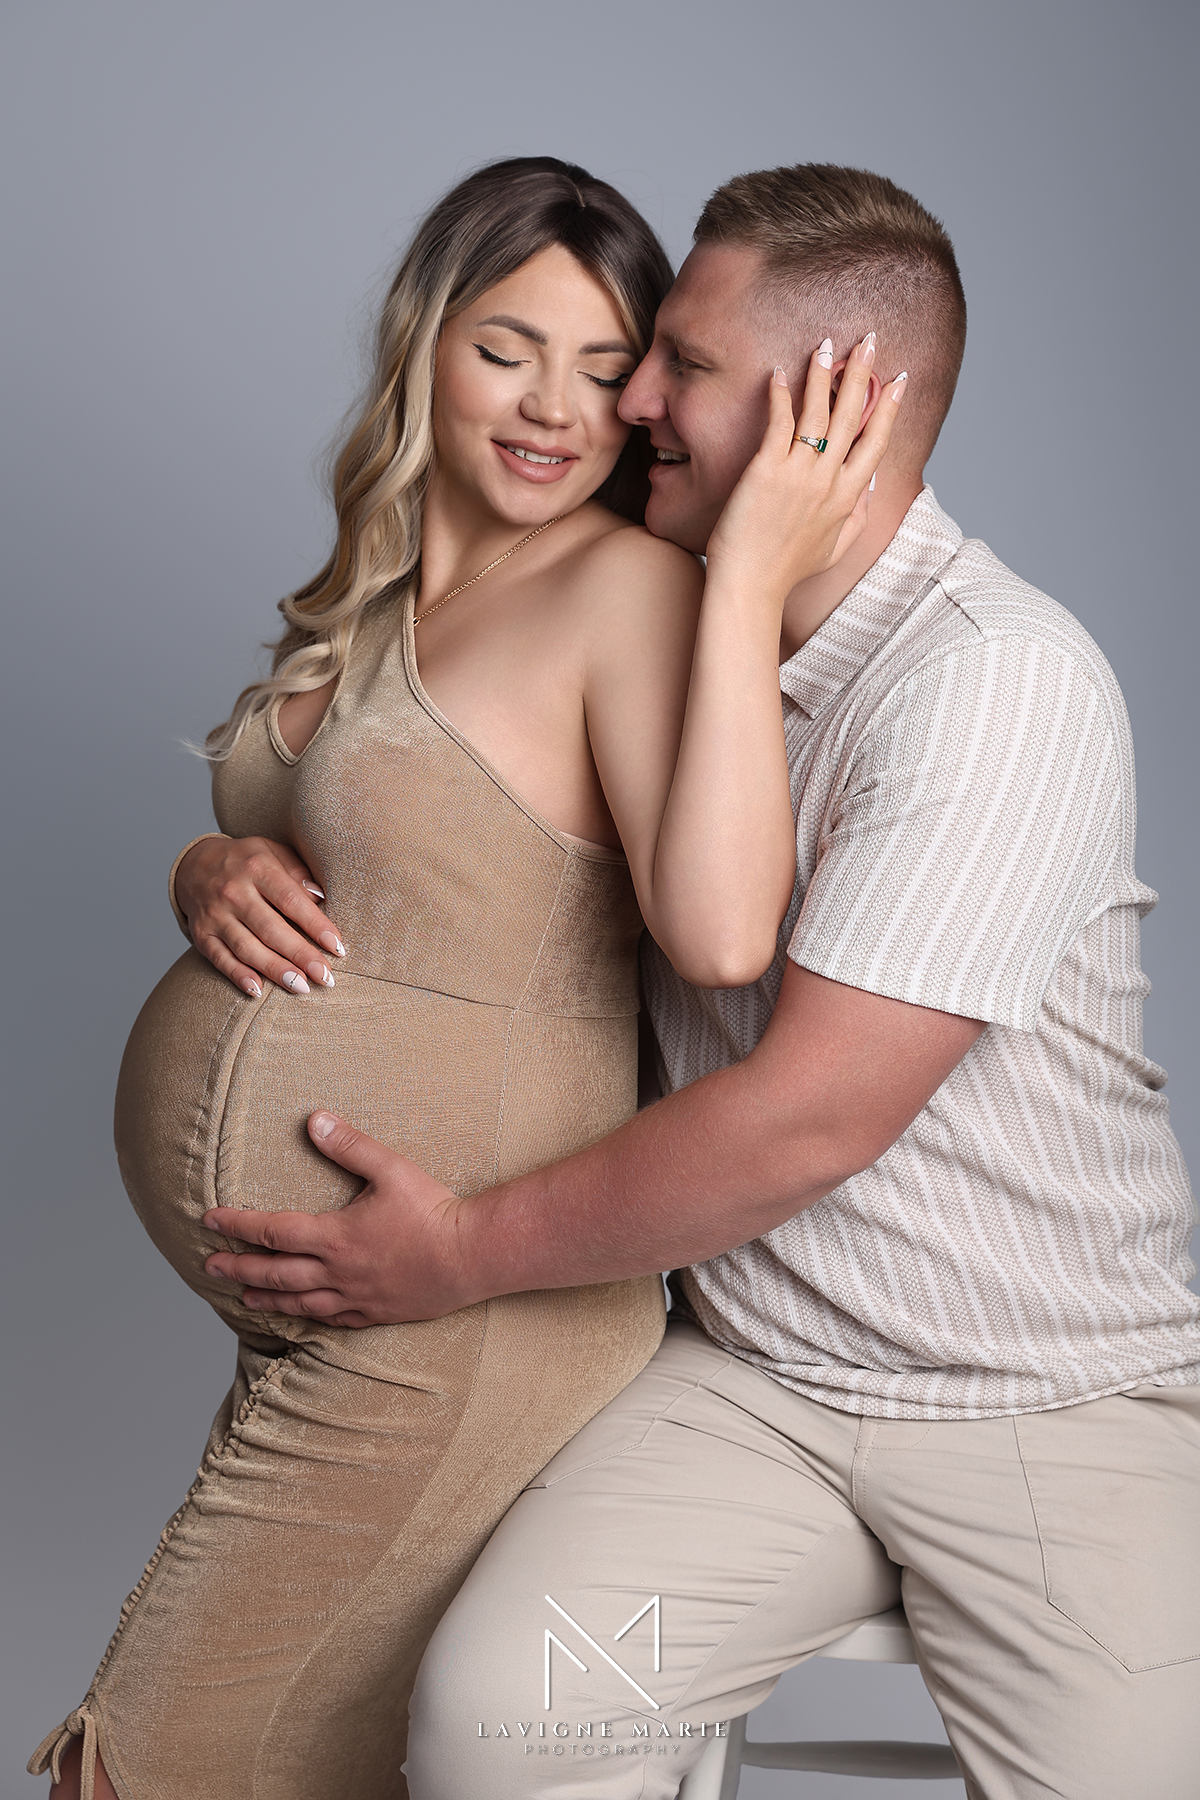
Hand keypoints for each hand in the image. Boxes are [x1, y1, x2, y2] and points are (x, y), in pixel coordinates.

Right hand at [176, 835, 346, 997]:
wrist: (195, 865)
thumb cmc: (247, 862)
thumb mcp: (273, 852)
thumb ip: (298, 872)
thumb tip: (322, 897)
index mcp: (257, 868)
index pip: (291, 900)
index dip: (315, 925)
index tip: (337, 947)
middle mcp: (233, 892)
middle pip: (271, 929)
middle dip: (300, 955)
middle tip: (325, 976)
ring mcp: (215, 915)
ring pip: (247, 948)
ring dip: (275, 970)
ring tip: (302, 987)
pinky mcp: (202, 934)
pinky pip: (220, 959)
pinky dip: (238, 976)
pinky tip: (258, 991)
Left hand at [202, 1111, 468, 1324]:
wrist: (470, 1256)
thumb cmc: (432, 1210)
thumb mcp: (391, 1168)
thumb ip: (350, 1145)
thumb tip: (314, 1120)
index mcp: (335, 1235)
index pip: (272, 1231)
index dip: (236, 1225)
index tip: (209, 1220)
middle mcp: (337, 1271)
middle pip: (274, 1272)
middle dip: (237, 1266)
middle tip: (209, 1265)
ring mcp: (354, 1296)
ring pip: (297, 1302)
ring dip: (265, 1297)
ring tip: (242, 1294)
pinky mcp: (374, 1312)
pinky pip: (330, 1319)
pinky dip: (305, 1316)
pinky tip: (298, 1314)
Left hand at [704, 333, 906, 603]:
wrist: (751, 586)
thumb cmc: (787, 571)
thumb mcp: (835, 547)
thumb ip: (858, 514)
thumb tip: (870, 484)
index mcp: (848, 497)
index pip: (876, 441)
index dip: (889, 407)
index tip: (900, 379)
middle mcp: (829, 480)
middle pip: (851, 416)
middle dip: (862, 374)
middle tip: (869, 341)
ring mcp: (799, 474)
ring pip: (817, 413)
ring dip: (823, 375)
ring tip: (827, 345)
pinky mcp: (766, 470)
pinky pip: (778, 423)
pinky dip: (780, 395)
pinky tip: (779, 373)